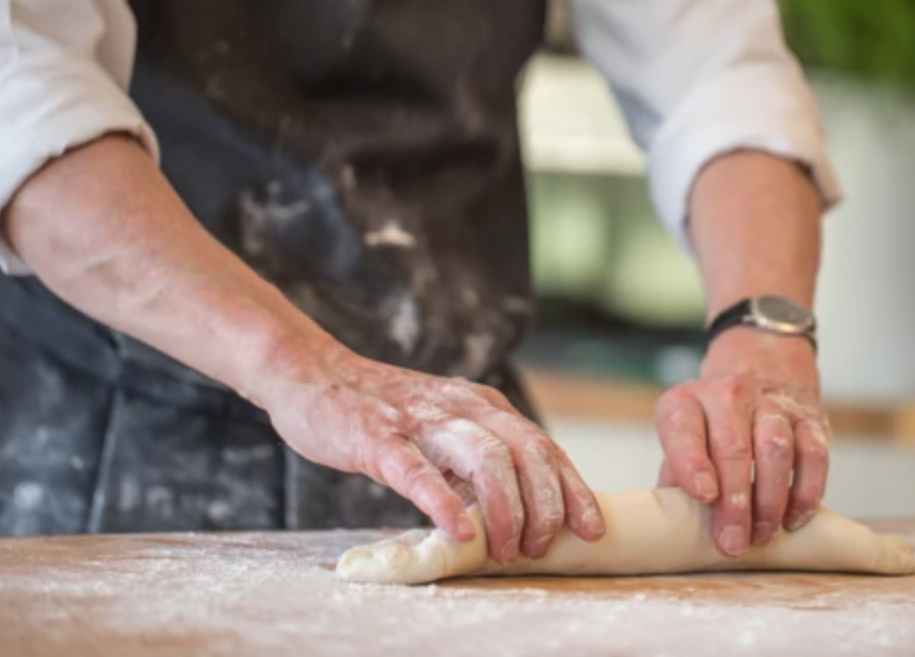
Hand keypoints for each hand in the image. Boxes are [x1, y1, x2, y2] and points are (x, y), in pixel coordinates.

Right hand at [258, 339, 605, 563]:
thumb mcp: (443, 426)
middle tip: (541, 547)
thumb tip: (513, 511)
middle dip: (545, 504)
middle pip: (526, 452)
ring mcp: (420, 421)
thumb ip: (475, 458)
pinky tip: (460, 531)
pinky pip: (418, 472)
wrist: (314, 374)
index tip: (591, 527)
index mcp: (482, 405)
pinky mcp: (379, 438)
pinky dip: (444, 503)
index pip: (542, 445)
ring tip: (507, 549)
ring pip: (485, 460)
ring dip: (505, 509)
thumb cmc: (382, 410)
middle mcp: (461, 407)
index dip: (571, 488)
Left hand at [655, 329, 830, 556]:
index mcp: (686, 402)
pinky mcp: (810, 418)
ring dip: (770, 499)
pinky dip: (806, 491)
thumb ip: (677, 477)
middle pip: (733, 447)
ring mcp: (772, 404)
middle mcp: (727, 395)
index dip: (692, 463)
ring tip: (761, 535)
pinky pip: (814, 454)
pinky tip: (793, 519)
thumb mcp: (684, 439)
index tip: (703, 495)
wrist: (762, 371)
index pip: (683, 429)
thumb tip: (671, 527)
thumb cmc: (712, 425)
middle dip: (734, 501)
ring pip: (775, 448)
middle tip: (733, 542)